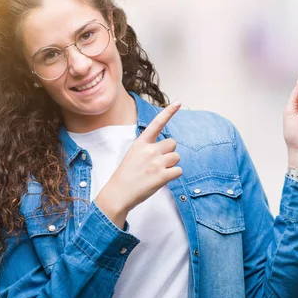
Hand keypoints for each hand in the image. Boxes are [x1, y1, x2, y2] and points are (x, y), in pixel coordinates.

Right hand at [95, 101, 182, 227]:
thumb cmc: (127, 175)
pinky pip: (179, 171)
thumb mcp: (133, 154)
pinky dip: (173, 175)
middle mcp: (150, 150)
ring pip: (176, 157)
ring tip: (157, 172)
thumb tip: (166, 147)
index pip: (157, 124)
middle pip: (173, 143)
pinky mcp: (162, 176)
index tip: (179, 103)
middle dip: (169, 152)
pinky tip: (161, 180)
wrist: (118, 194)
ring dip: (171, 165)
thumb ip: (148, 147)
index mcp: (141, 142)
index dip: (169, 112)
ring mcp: (156, 163)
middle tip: (158, 163)